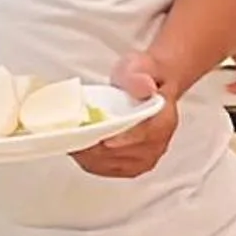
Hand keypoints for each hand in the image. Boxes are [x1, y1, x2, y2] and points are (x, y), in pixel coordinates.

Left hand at [74, 50, 179, 179]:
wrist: (148, 85)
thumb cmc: (142, 76)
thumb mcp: (141, 66)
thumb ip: (139, 76)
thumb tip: (144, 87)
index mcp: (163, 120)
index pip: (142, 137)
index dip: (119, 140)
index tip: (98, 138)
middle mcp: (157, 144)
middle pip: (121, 155)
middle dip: (95, 147)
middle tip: (72, 135)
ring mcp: (144, 158)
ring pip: (110, 165)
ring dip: (88, 155)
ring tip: (71, 140)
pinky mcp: (131, 166)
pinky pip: (106, 169)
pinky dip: (89, 161)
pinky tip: (77, 148)